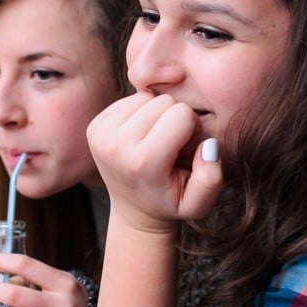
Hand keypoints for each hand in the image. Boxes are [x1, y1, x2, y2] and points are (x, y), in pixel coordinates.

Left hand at [87, 92, 222, 232]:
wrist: (134, 209)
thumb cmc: (171, 202)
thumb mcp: (198, 203)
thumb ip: (211, 178)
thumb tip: (207, 145)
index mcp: (143, 162)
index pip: (182, 114)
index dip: (192, 129)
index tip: (185, 150)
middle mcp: (116, 145)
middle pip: (164, 101)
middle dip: (175, 119)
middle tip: (170, 146)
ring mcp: (101, 134)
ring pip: (147, 96)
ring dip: (158, 114)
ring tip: (156, 141)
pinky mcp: (95, 125)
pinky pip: (131, 99)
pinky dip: (142, 113)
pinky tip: (142, 136)